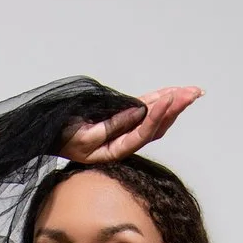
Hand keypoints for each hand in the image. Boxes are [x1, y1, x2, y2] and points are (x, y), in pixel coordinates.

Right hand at [59, 85, 200, 163]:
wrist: (48, 135)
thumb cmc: (61, 137)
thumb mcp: (83, 135)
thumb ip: (111, 125)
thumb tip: (138, 111)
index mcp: (115, 151)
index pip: (142, 133)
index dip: (157, 116)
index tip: (169, 99)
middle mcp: (124, 142)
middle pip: (157, 126)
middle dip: (175, 107)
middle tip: (194, 92)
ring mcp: (124, 131)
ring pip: (155, 118)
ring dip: (174, 103)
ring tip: (192, 91)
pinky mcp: (122, 120)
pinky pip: (145, 110)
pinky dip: (159, 100)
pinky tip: (173, 92)